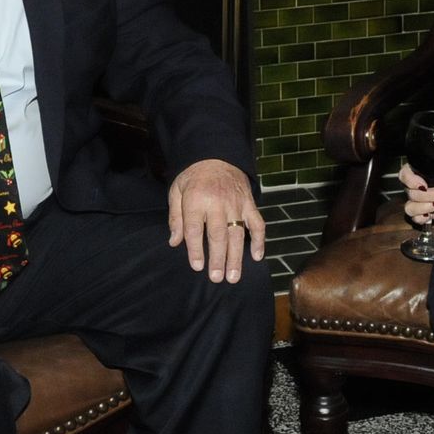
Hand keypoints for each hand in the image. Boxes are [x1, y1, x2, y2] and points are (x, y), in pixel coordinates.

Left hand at [167, 158, 265, 282]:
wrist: (216, 155)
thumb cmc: (193, 178)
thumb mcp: (176, 192)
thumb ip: (175, 217)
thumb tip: (175, 242)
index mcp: (196, 200)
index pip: (194, 229)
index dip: (195, 249)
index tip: (197, 266)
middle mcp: (217, 202)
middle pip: (218, 234)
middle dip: (218, 259)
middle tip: (217, 278)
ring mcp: (236, 203)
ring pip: (237, 233)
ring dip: (236, 256)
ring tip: (233, 276)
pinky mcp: (249, 203)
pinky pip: (257, 223)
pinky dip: (259, 240)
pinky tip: (257, 256)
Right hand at [398, 159, 433, 225]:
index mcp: (416, 170)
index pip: (405, 175)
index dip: (411, 181)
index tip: (424, 186)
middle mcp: (413, 186)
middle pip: (411, 194)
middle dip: (428, 196)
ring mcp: (417, 200)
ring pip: (410, 208)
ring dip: (424, 208)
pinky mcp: (424, 211)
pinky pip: (416, 219)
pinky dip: (423, 218)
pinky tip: (432, 214)